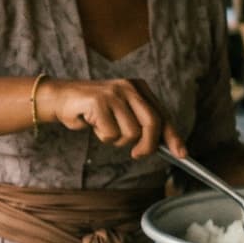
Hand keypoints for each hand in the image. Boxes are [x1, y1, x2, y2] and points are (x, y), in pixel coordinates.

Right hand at [38, 77, 182, 158]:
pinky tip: (94, 124)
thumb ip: (141, 124)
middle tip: (137, 154)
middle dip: (148, 145)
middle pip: (152, 124)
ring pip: (131, 133)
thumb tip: (162, 146)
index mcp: (139, 88)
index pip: (162, 115)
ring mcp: (114, 93)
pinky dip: (102, 136)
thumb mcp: (122, 112)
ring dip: (117, 140)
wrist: (61, 98)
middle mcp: (129, 87)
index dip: (173, 136)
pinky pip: (110, 134)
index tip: (182, 154)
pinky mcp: (99, 102)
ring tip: (105, 128)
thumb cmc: (94, 110)